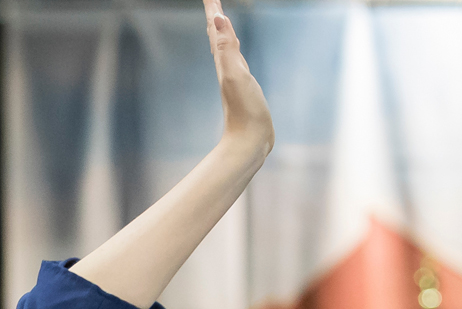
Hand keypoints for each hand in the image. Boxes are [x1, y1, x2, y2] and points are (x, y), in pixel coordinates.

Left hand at [204, 0, 273, 153]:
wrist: (249, 142)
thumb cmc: (245, 111)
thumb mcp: (236, 75)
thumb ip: (226, 47)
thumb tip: (218, 19)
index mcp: (224, 61)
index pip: (216, 28)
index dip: (213, 9)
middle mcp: (226, 67)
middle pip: (216, 34)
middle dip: (214, 15)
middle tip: (212, 0)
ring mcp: (234, 77)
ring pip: (223, 47)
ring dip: (220, 30)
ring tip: (218, 18)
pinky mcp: (243, 87)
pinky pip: (235, 60)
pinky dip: (232, 49)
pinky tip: (233, 52)